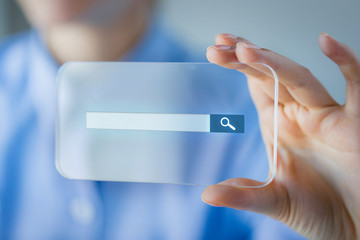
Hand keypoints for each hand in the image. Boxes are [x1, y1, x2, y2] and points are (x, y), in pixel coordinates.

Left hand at [202, 33, 359, 239]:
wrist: (353, 227)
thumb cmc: (317, 212)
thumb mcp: (274, 200)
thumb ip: (243, 194)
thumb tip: (207, 194)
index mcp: (279, 125)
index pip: (256, 86)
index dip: (237, 66)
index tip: (215, 51)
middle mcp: (299, 115)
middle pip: (270, 75)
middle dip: (245, 58)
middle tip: (219, 45)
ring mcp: (326, 116)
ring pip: (298, 77)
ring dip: (273, 61)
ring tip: (243, 49)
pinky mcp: (356, 122)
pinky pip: (355, 85)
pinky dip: (345, 62)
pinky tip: (327, 42)